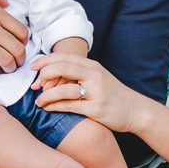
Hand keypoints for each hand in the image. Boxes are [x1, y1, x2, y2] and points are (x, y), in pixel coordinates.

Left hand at [30, 55, 146, 135]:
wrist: (136, 110)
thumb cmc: (113, 95)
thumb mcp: (98, 78)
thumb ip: (79, 73)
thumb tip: (52, 72)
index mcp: (93, 66)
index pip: (64, 57)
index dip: (45, 60)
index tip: (32, 67)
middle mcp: (94, 76)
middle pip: (62, 68)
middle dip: (43, 75)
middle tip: (33, 85)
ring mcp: (96, 92)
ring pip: (64, 89)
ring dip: (46, 95)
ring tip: (38, 101)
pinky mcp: (96, 109)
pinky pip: (70, 106)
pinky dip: (54, 106)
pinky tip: (47, 108)